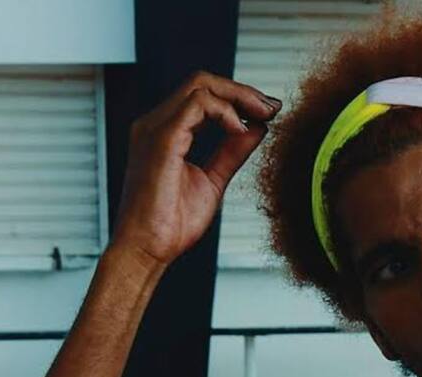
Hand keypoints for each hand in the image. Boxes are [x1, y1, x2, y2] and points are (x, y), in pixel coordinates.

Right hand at [110, 71, 281, 266]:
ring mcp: (155, 129)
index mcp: (165, 132)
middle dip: (243, 91)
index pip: (203, 95)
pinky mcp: (161, 139)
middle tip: (273, 108)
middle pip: (202, 82)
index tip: (270, 112)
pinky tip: (240, 130)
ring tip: (263, 115)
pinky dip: (225, 112)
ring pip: (200, 86)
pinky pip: (197, 105)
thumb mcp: (212, 180)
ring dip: (239, 96)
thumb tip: (256, 129)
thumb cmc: (170, 224)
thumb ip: (231, 152)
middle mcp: (155, 124)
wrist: (148, 250)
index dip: (239, 97)